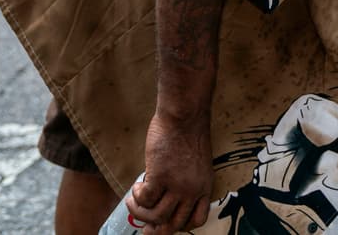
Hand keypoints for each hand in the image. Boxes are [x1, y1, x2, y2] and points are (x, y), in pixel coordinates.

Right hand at [128, 111, 213, 233]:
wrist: (185, 114)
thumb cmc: (189, 132)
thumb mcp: (198, 163)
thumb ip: (188, 180)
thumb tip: (167, 194)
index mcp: (205, 186)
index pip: (197, 219)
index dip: (180, 226)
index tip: (167, 221)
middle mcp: (193, 190)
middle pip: (174, 224)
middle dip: (156, 229)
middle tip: (144, 227)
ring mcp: (177, 185)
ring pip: (157, 216)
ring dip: (140, 212)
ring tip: (133, 201)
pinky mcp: (161, 176)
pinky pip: (145, 200)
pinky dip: (137, 198)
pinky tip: (136, 187)